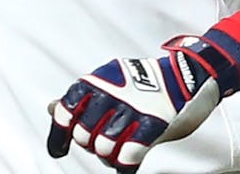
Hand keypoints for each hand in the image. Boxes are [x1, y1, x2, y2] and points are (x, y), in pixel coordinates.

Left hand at [47, 35, 239, 172]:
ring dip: (109, 155)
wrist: (187, 74)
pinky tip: (128, 163)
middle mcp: (111, 92)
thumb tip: (52, 108)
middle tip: (104, 142)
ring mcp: (132, 108)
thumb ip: (82, 98)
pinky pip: (128, 156)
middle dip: (90, 145)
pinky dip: (125, 165)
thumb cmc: (145, 83)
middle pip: (83, 135)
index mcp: (97, 80)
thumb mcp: (109, 81)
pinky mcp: (153, 123)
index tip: (58, 151)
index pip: (65, 111)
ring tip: (119, 149)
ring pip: (103, 148)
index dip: (59, 135)